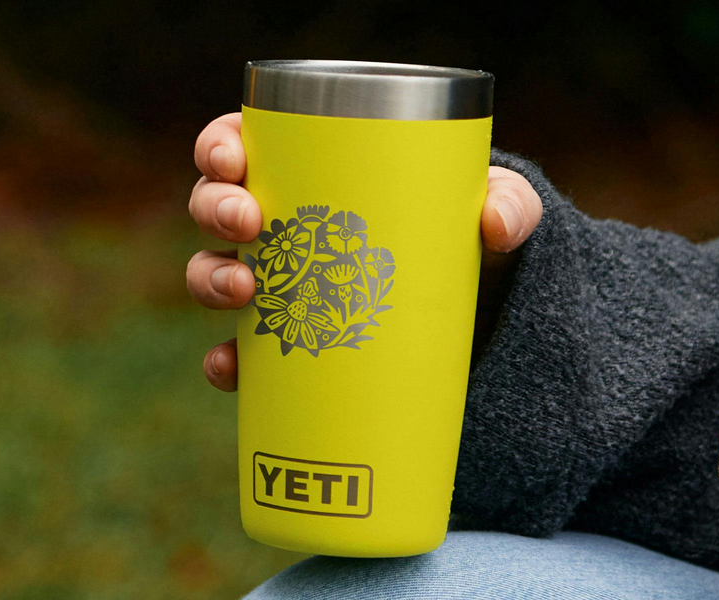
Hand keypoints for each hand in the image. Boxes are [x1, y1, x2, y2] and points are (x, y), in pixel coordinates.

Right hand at [184, 112, 543, 390]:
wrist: (475, 314)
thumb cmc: (465, 234)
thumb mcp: (494, 209)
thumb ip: (510, 204)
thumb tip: (495, 223)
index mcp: (304, 172)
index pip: (238, 147)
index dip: (219, 148)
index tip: (234, 159)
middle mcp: (276, 226)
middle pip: (213, 207)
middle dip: (214, 209)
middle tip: (249, 222)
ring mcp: (274, 287)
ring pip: (210, 274)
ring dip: (208, 279)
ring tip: (243, 292)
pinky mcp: (284, 344)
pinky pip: (233, 356)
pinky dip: (223, 363)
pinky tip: (229, 367)